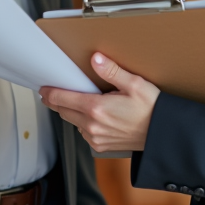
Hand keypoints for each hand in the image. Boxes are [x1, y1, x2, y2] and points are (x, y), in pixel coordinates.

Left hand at [40, 53, 158, 151]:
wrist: (162, 134)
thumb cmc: (152, 109)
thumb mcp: (134, 84)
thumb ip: (111, 71)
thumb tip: (95, 59)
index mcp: (97, 108)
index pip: (63, 99)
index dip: (50, 93)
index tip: (43, 88)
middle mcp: (92, 126)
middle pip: (63, 111)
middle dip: (56, 101)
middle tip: (51, 92)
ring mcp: (95, 138)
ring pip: (73, 122)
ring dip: (71, 112)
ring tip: (76, 101)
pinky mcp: (101, 146)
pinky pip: (83, 132)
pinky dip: (82, 123)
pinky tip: (92, 115)